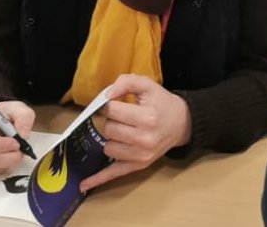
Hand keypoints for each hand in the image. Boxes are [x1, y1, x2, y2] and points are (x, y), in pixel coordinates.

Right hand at [0, 100, 35, 174]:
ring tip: (14, 152)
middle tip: (20, 151)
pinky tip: (6, 156)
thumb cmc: (3, 114)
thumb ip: (23, 118)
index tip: (16, 143)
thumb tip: (23, 136)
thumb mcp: (17, 108)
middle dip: (8, 157)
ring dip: (7, 163)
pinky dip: (2, 167)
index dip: (2, 146)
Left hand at [79, 74, 191, 191]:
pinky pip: (113, 173)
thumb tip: (106, 94)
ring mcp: (140, 155)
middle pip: (108, 129)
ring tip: (124, 130)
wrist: (181, 123)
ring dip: (111, 137)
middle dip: (111, 120)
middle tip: (122, 116)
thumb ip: (126, 82)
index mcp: (146, 117)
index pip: (112, 110)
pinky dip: (98, 179)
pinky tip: (84, 184)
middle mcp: (143, 139)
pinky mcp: (138, 166)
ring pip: (107, 146)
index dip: (109, 104)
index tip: (114, 102)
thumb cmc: (162, 103)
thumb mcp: (147, 85)